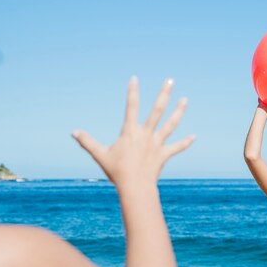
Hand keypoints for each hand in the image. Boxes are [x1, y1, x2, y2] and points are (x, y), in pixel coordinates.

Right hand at [72, 77, 194, 187]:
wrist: (135, 187)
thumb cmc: (117, 171)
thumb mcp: (99, 155)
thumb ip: (87, 142)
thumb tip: (73, 132)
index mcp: (130, 131)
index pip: (131, 106)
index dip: (132, 92)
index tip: (134, 78)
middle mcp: (146, 134)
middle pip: (157, 110)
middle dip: (164, 94)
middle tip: (170, 80)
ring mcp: (157, 144)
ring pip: (170, 124)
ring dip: (179, 111)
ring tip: (185, 99)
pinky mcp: (163, 155)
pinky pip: (176, 148)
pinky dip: (185, 142)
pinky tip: (193, 137)